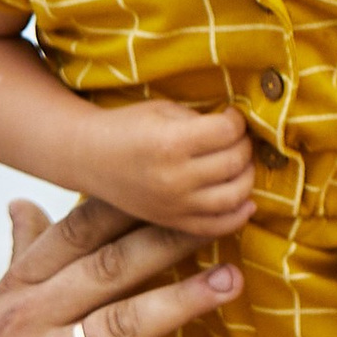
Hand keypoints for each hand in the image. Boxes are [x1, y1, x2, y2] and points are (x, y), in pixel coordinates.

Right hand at [0, 199, 236, 336]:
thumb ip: (19, 262)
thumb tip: (24, 203)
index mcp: (14, 295)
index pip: (75, 233)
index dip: (130, 204)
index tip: (181, 182)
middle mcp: (25, 324)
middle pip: (107, 268)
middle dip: (169, 239)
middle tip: (226, 218)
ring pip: (122, 323)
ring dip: (182, 299)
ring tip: (232, 280)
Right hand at [81, 101, 255, 238]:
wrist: (89, 157)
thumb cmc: (127, 127)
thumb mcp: (164, 110)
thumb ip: (201, 120)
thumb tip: (237, 131)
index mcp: (171, 143)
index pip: (228, 132)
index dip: (237, 121)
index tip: (231, 117)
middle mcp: (175, 178)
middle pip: (235, 162)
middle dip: (244, 146)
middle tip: (237, 139)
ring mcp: (175, 204)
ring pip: (234, 196)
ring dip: (247, 177)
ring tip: (240, 165)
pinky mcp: (173, 221)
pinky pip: (217, 226)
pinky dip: (238, 215)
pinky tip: (245, 201)